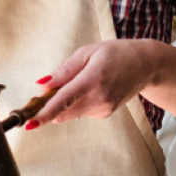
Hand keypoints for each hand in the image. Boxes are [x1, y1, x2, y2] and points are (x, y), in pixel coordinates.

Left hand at [32, 39, 159, 125]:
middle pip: (62, 111)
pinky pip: (80, 112)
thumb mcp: (87, 52)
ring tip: (76, 82)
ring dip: (63, 103)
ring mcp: (103, 109)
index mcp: (93, 79)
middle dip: (48, 105)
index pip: (64, 100)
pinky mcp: (105, 114)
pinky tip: (89, 89)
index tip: (30, 122)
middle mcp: (99, 98)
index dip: (45, 112)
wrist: (146, 65)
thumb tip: (42, 86)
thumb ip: (64, 70)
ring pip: (70, 113)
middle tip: (47, 89)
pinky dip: (77, 104)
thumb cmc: (115, 54)